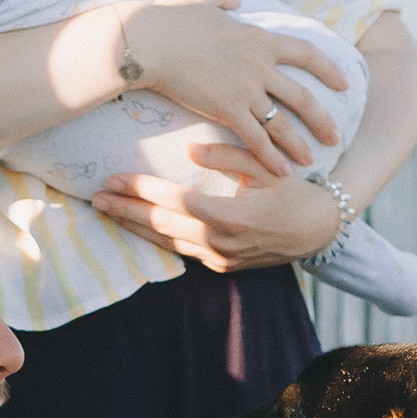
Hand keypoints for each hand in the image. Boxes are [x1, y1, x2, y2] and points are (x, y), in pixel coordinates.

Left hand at [93, 165, 345, 275]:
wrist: (319, 231)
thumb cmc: (295, 191)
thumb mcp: (267, 167)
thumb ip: (229, 156)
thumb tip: (189, 151)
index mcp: (229, 216)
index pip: (173, 201)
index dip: (141, 189)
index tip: (115, 178)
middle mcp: (220, 243)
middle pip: (161, 226)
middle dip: (126, 211)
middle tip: (97, 198)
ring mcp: (220, 259)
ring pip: (167, 243)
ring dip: (135, 228)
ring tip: (109, 213)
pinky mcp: (222, 266)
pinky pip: (182, 251)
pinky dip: (158, 238)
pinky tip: (140, 227)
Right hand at [116, 1, 342, 181]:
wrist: (151, 41)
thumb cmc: (171, 18)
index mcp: (260, 38)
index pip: (307, 52)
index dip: (329, 69)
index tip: (345, 83)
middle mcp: (261, 65)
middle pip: (302, 97)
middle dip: (322, 119)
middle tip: (336, 137)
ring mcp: (246, 90)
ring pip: (282, 124)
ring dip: (299, 145)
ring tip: (312, 160)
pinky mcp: (227, 110)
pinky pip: (256, 139)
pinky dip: (270, 157)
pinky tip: (281, 172)